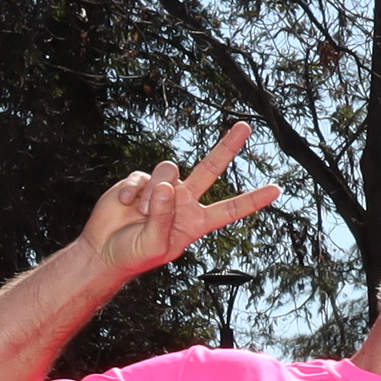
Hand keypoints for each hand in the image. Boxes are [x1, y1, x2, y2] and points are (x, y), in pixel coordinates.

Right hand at [78, 123, 277, 286]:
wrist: (104, 249)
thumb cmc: (134, 254)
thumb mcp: (155, 244)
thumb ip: (164, 217)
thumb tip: (168, 185)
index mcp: (196, 221)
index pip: (230, 209)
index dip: (252, 200)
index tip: (276, 189)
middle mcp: (184, 200)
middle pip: (211, 169)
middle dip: (228, 147)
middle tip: (245, 126)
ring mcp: (162, 188)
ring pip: (169, 170)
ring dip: (152, 193)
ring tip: (138, 212)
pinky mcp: (140, 181)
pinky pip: (141, 176)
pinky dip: (131, 191)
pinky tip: (124, 205)